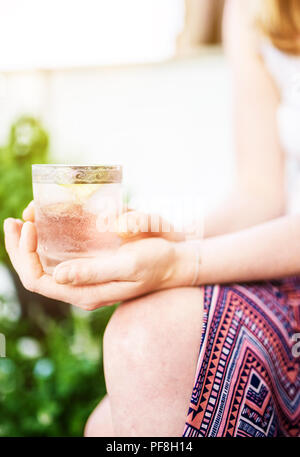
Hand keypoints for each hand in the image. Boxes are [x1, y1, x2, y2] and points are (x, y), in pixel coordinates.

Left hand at [4, 206, 194, 309]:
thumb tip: (57, 275)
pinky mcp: (91, 264)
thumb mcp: (128, 266)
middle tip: (14, 220)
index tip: (29, 227)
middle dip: (19, 247)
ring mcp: (85, 275)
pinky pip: (61, 254)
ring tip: (24, 216)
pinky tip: (45, 221)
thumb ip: (95, 273)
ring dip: (30, 241)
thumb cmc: (155, 262)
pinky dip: (48, 237)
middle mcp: (80, 285)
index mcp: (86, 292)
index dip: (25, 256)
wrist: (174, 261)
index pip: (39, 280)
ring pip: (45, 263)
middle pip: (35, 272)